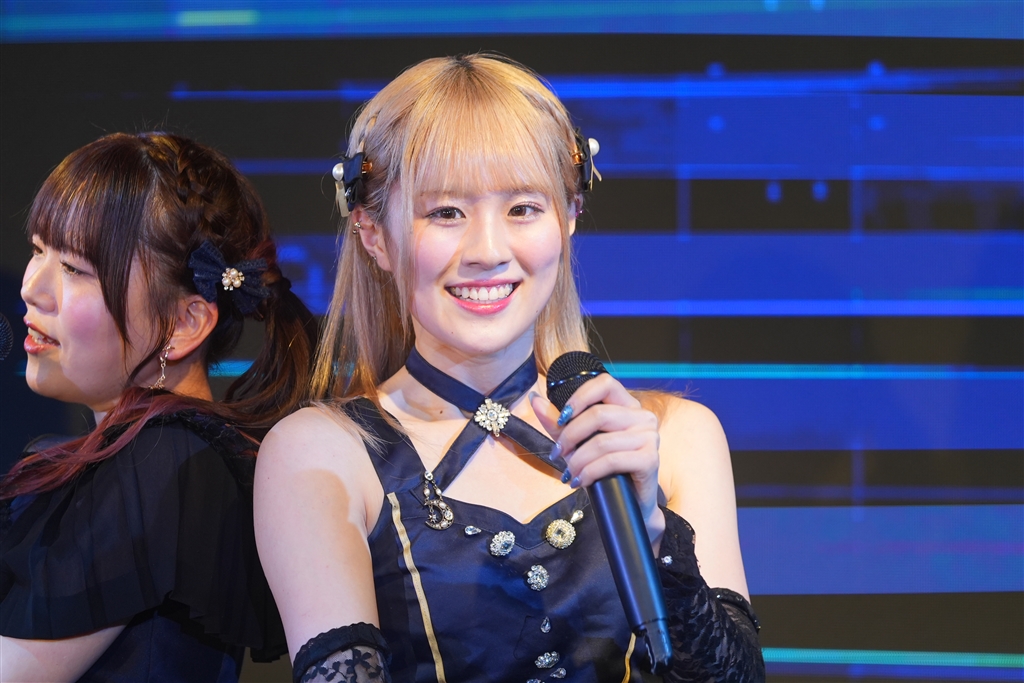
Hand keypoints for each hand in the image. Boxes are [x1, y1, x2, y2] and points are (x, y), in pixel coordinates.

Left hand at [530, 374, 665, 545]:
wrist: (629, 505)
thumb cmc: (605, 471)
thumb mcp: (577, 443)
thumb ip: (557, 422)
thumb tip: (534, 398)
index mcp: (628, 406)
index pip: (604, 383)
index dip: (579, 398)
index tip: (561, 419)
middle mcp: (643, 417)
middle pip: (598, 414)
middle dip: (570, 436)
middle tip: (557, 453)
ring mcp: (650, 437)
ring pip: (602, 441)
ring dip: (578, 460)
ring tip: (569, 473)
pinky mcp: (650, 459)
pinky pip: (612, 460)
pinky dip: (590, 472)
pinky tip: (580, 481)